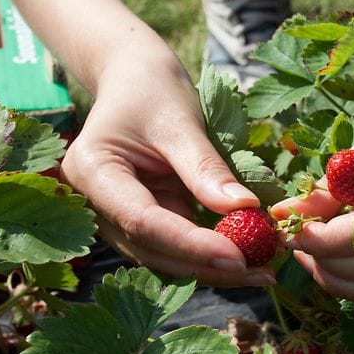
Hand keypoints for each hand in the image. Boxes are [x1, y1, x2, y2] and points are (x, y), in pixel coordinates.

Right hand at [61, 56, 275, 286]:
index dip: (190, 245)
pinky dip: (205, 253)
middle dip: (205, 266)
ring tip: (261, 271)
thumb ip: (206, 169)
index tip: (238, 257)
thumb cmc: (153, 90)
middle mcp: (93, 203)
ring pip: (160, 256)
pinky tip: (246, 258)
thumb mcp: (181, 122)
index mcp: (93, 171)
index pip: (143, 220)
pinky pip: (171, 245)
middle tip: (260, 273)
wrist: (133, 79)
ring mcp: (112, 216)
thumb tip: (244, 209)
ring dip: (209, 268)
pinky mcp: (135, 220)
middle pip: (150, 248)